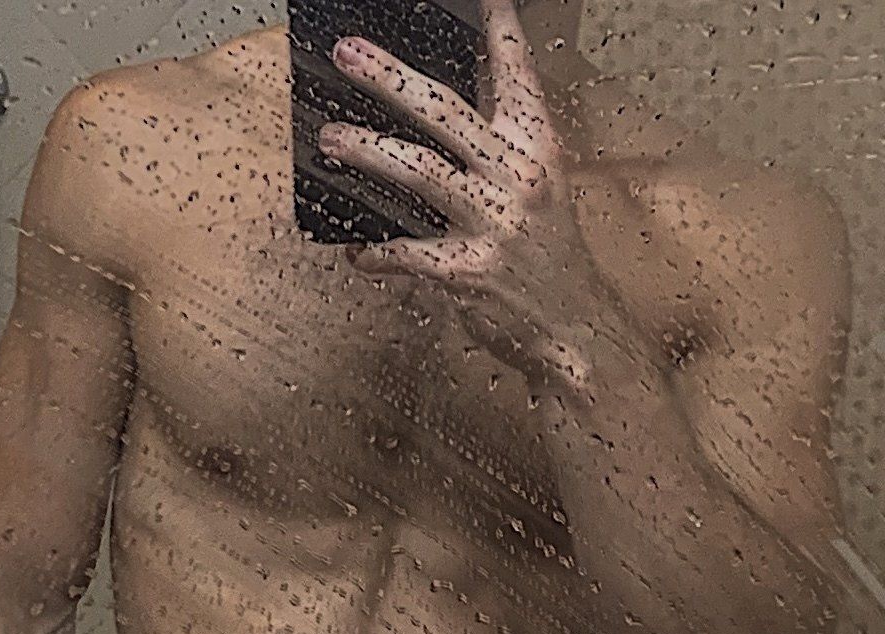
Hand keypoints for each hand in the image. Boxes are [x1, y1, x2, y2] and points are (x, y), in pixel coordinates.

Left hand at [319, 0, 597, 387]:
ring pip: (419, 171)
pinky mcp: (468, 273)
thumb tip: (446, 119)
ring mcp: (493, 225)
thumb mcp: (543, 192)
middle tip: (348, 54)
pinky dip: (377, 251)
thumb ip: (501, 150)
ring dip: (367, 150)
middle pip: (445, 112)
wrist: (576, 330)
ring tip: (330, 139)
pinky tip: (357, 250)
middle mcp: (517, 179)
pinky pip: (408, 252)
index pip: (517, 75)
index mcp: (538, 152)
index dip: (498, 28)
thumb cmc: (552, 262)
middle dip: (390, 77)